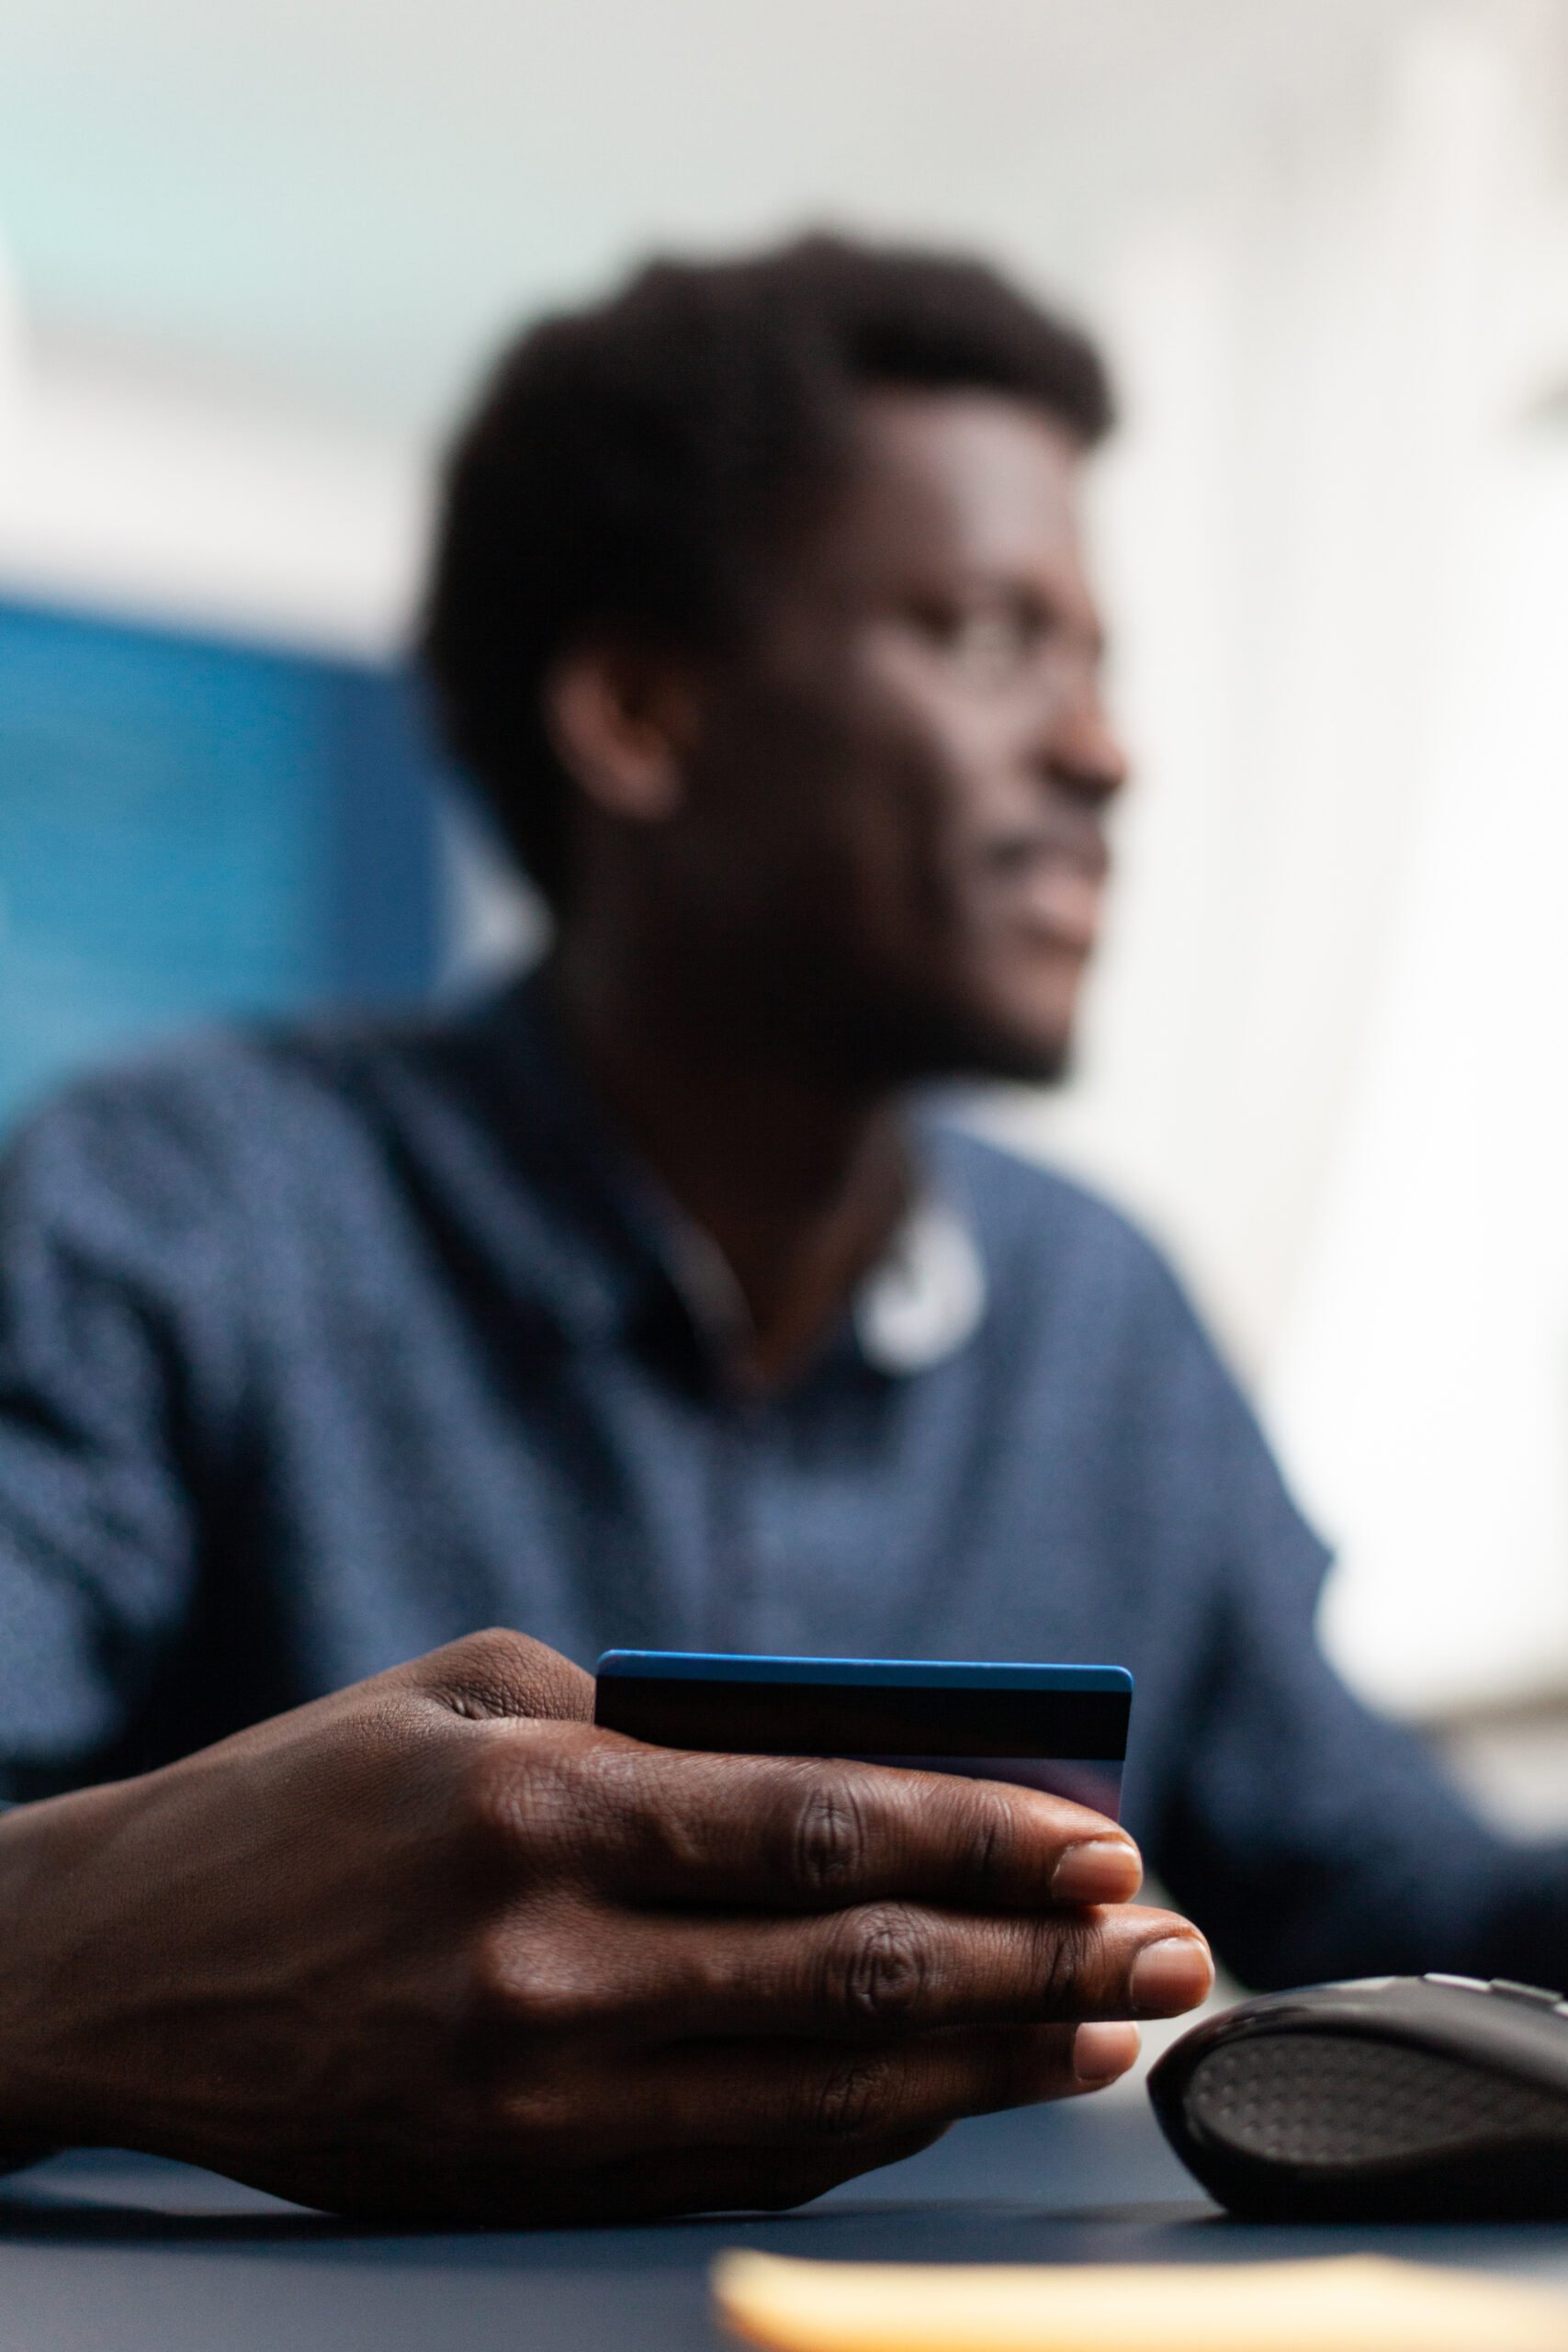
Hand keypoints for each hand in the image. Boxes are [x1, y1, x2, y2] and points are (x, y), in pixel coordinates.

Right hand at [0, 1629, 1210, 2222]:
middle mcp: (545, 1962)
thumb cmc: (305, 1798)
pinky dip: (868, 2126)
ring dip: (986, 2064)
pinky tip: (955, 2093)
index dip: (983, 1839)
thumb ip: (658, 1728)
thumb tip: (846, 1766)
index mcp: (534, 1800)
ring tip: (1107, 2030)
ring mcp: (534, 2096)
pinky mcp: (522, 2178)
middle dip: (1036, 1963)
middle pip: (851, 1974)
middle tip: (1167, 1948)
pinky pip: (738, 2160)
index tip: (1105, 1839)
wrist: (122, 1971)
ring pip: (820, 2091)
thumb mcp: (466, 1694)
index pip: (815, 1825)